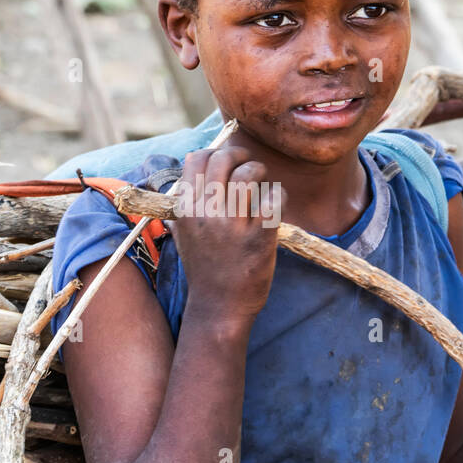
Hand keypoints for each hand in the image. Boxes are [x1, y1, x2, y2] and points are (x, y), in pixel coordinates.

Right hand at [169, 146, 284, 324]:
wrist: (219, 308)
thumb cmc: (203, 268)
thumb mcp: (183, 234)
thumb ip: (183, 204)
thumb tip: (186, 174)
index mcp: (185, 210)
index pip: (196, 159)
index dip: (214, 154)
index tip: (226, 164)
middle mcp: (206, 214)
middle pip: (223, 159)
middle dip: (240, 156)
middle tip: (249, 167)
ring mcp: (232, 226)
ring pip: (249, 173)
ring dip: (260, 172)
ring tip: (262, 184)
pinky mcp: (259, 238)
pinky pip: (274, 198)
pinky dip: (278, 195)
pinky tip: (275, 205)